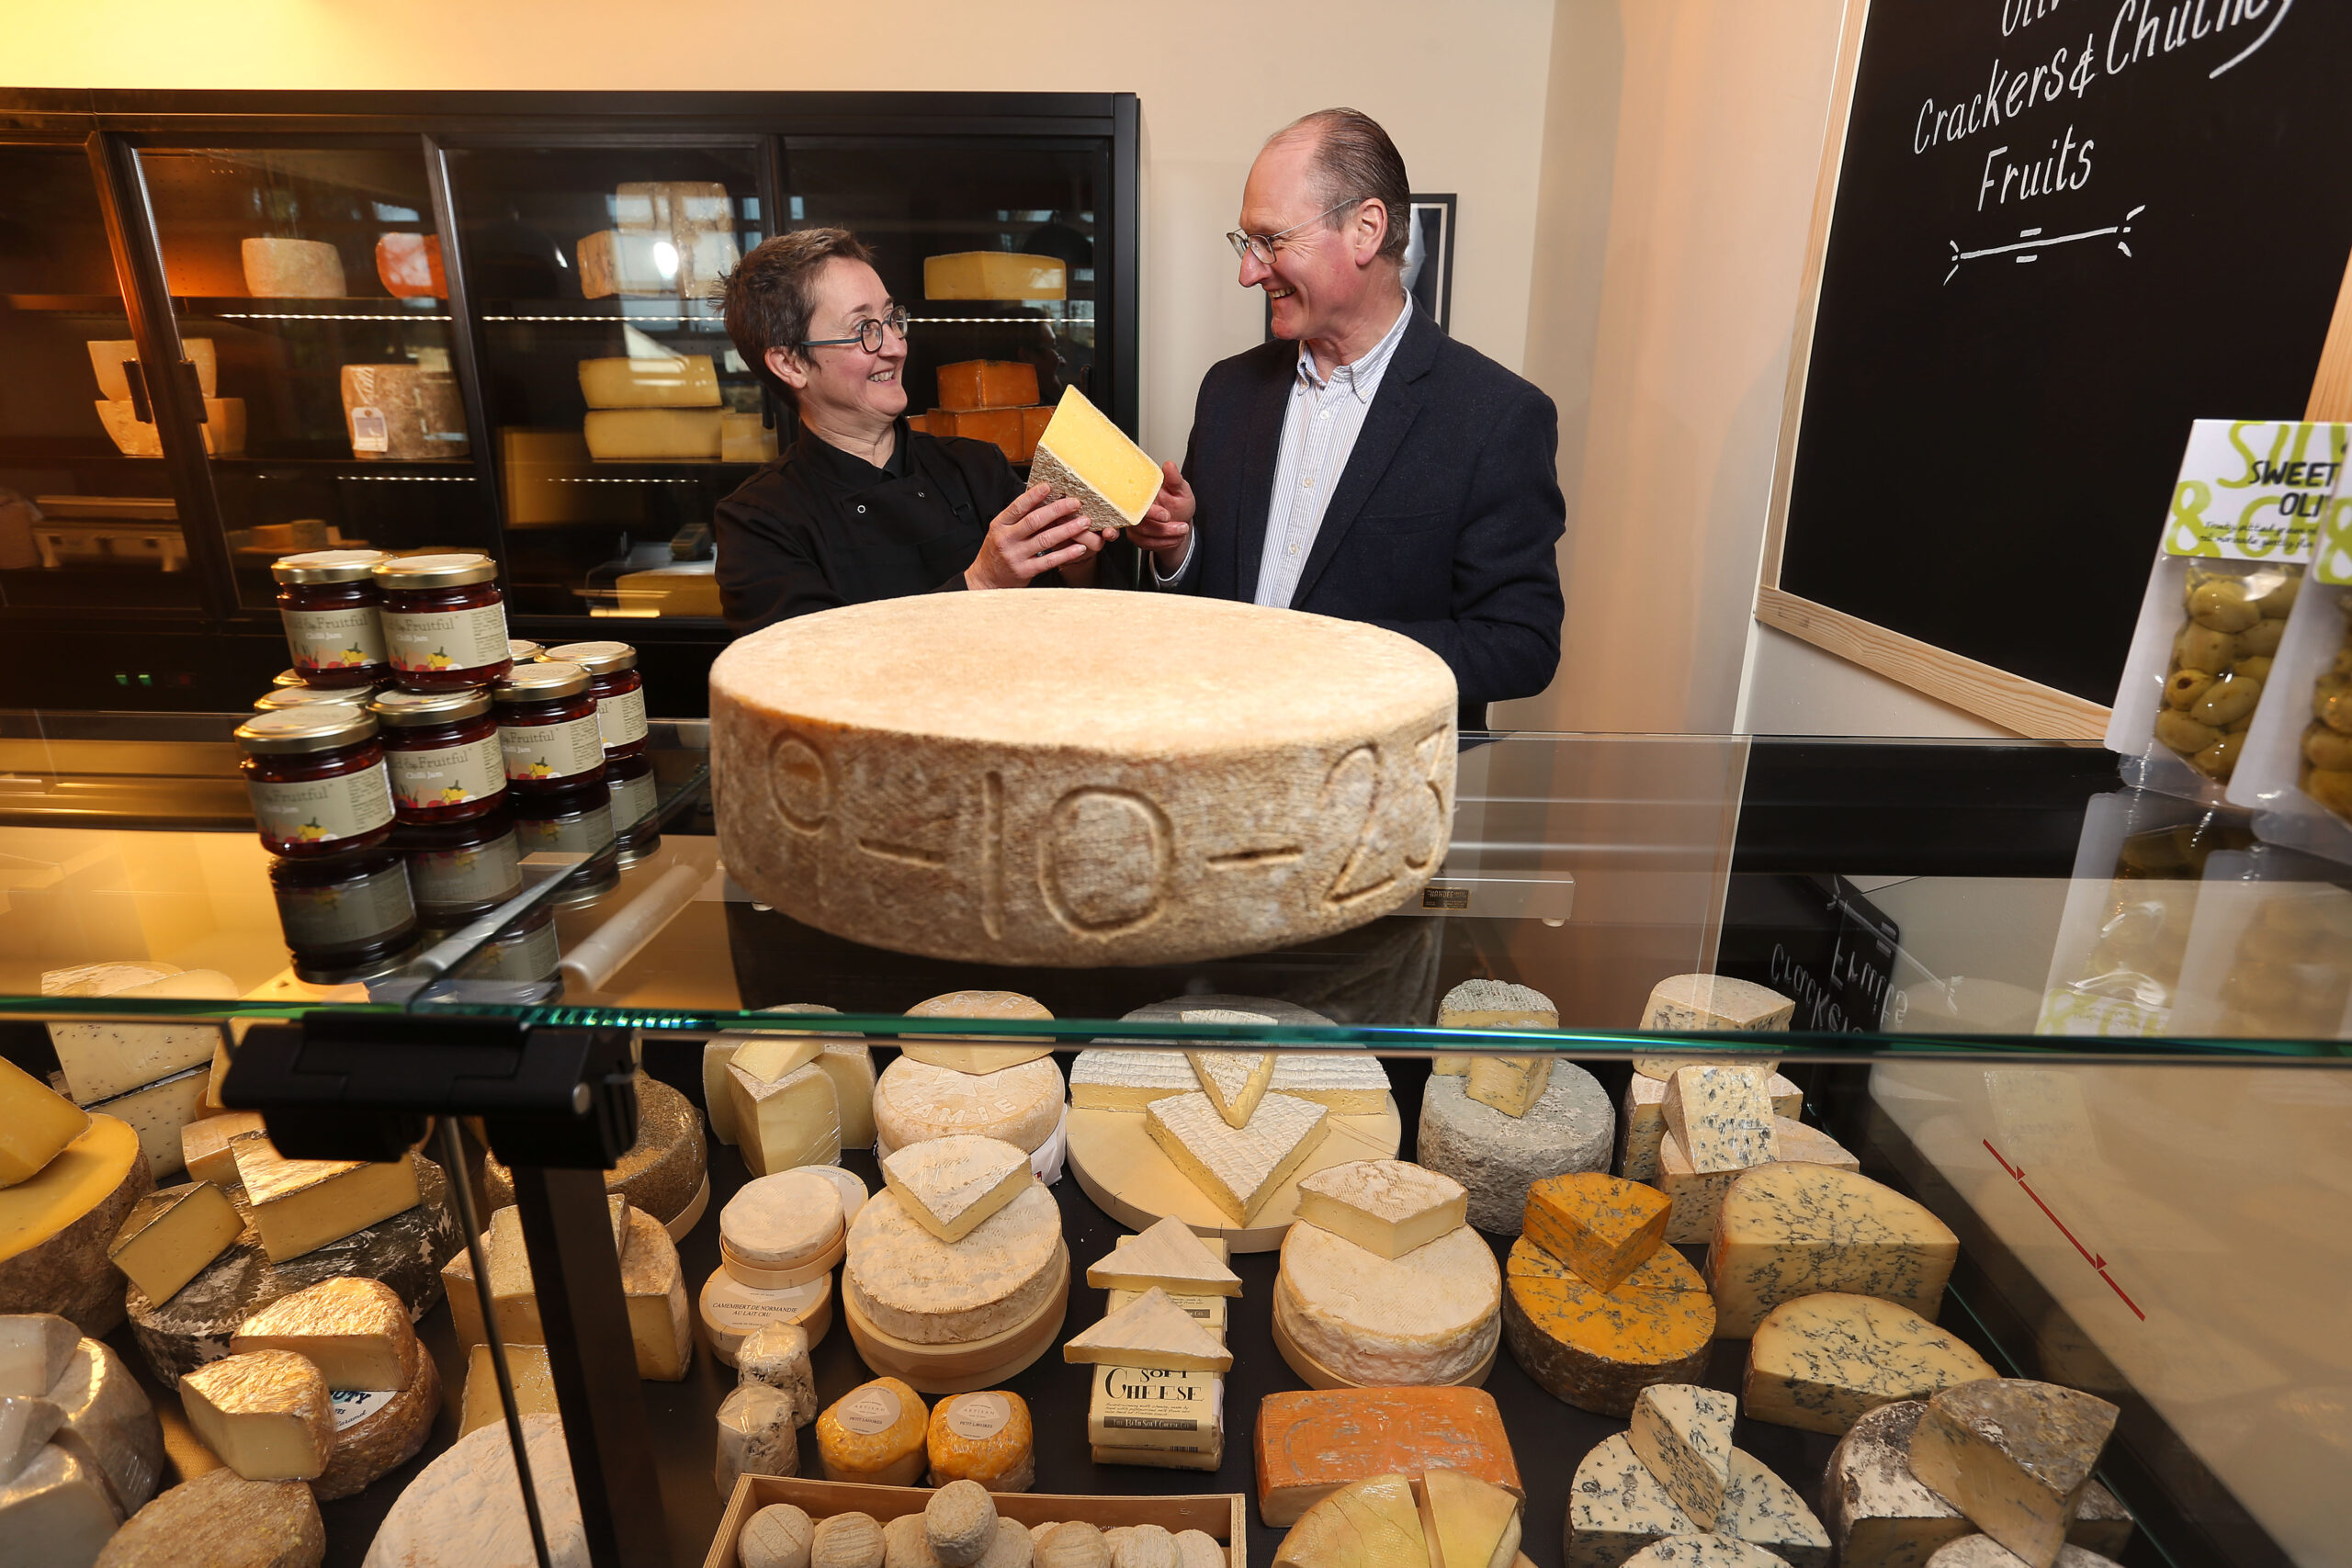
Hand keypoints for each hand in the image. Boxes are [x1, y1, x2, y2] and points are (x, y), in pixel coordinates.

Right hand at [965, 483, 1094, 590]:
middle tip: (1076, 503)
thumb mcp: (1002, 530)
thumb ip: (1019, 517)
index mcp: (1000, 525)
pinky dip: (1066, 553)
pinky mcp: (1025, 571)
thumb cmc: (997, 550)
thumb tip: (1043, 498)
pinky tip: (1079, 548)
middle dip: (1058, 510)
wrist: (986, 579)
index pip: (1017, 507)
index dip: (1034, 496)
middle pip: (1034, 521)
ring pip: (1045, 540)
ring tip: (1084, 522)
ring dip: (1067, 530)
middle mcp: (1006, 539)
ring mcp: (1016, 556)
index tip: (1049, 486)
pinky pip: (1049, 561)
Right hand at [1129, 461, 1194, 567]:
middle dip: (1163, 528)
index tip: (1167, 515)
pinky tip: (1175, 538)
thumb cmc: (1178, 504)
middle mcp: (1133, 508)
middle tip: (1182, 527)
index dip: (1152, 512)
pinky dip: (1164, 543)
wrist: (1179, 522)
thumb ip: (1175, 479)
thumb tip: (1169, 465)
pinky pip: (1145, 544)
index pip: (1138, 504)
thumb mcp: (1181, 490)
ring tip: (1182, 530)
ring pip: (1144, 536)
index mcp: (1141, 493)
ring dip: (1166, 536)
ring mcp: (1132, 523)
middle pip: (1140, 523)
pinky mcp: (1135, 536)